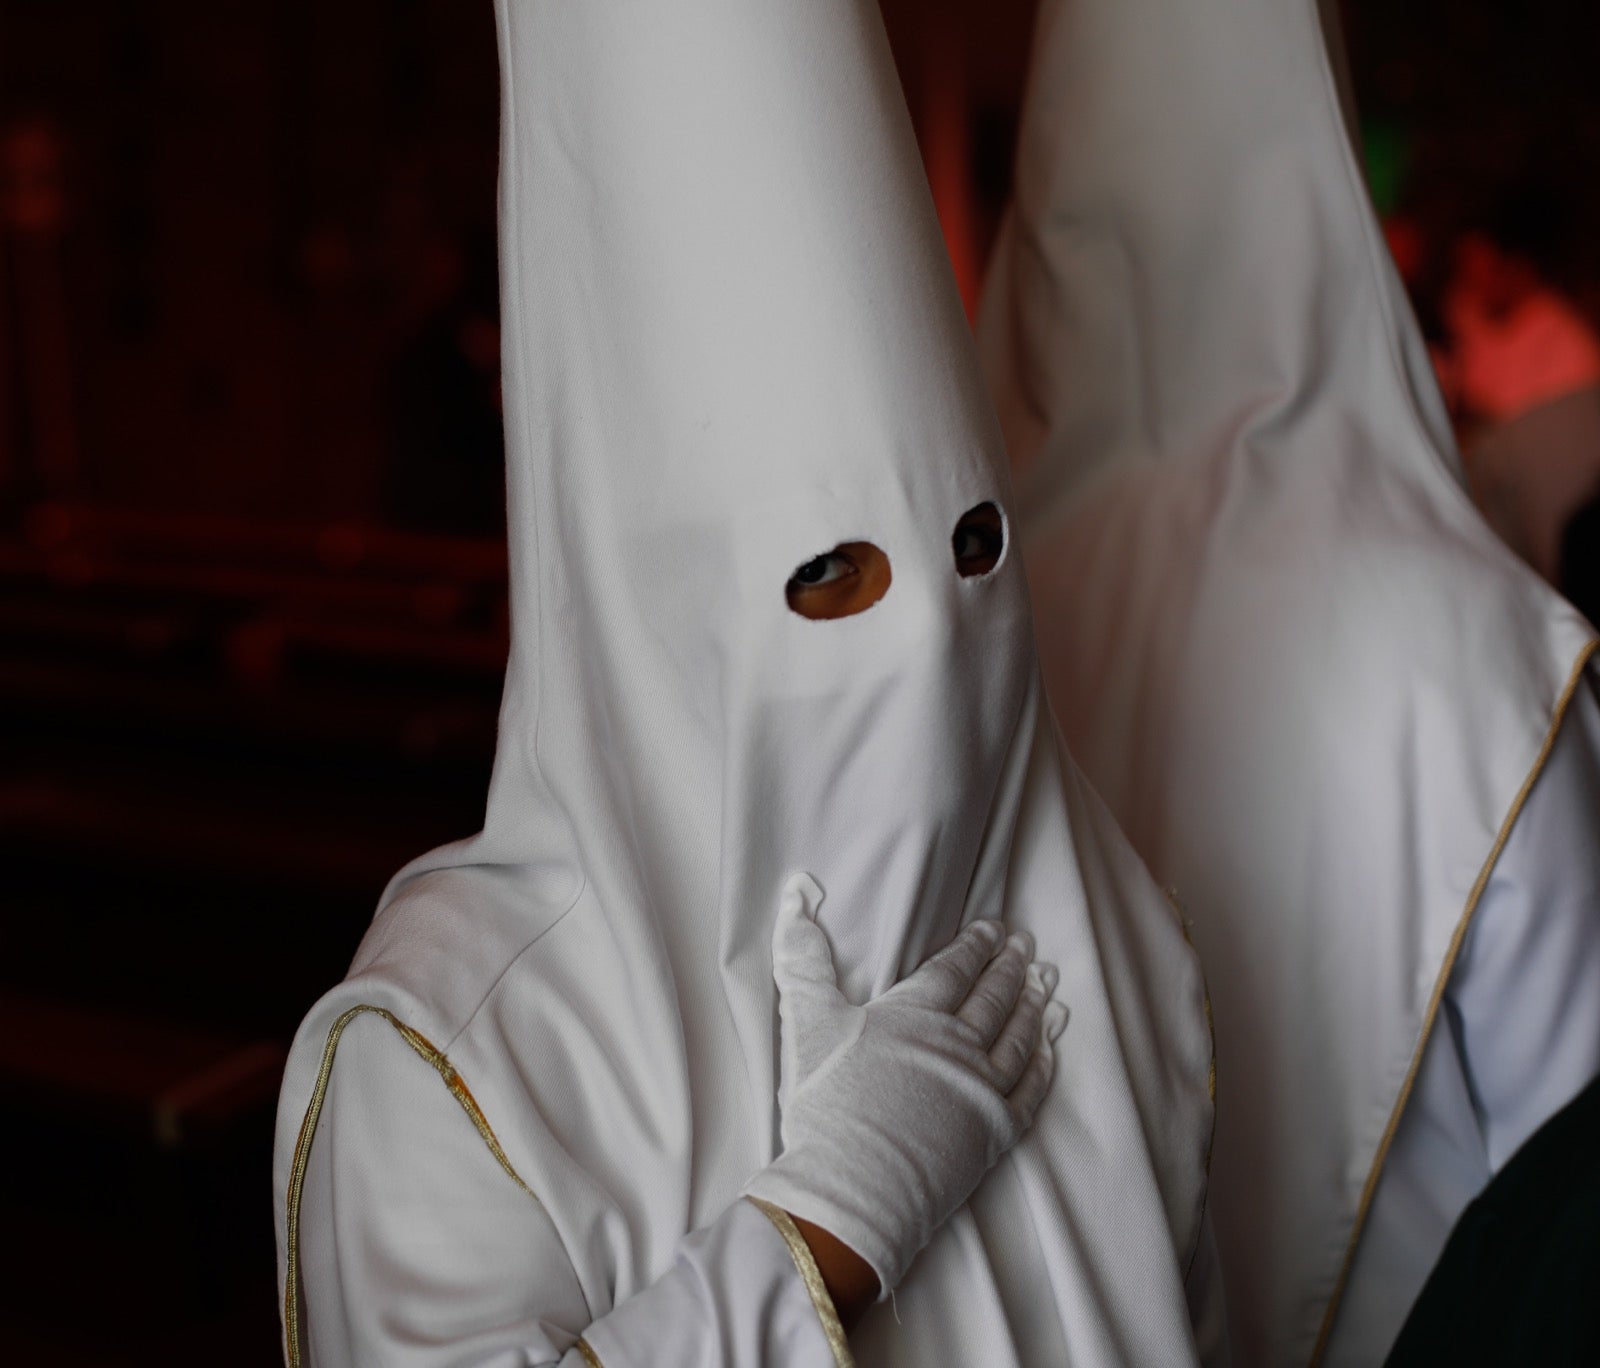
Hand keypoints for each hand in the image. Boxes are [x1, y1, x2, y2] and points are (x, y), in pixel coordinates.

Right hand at [745, 873, 1065, 1299]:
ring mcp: (980, 1088)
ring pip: (1017, 1038)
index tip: (993, 928)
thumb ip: (803, 962)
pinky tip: (1048, 1052)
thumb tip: (793, 900)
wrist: (852, 1188)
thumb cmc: (826, 1105)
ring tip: (1044, 986)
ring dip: (1032, 1009)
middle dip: (1010, 967)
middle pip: (992, 998)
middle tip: (1026, 946)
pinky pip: (1029, 1092)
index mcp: (915, 1015)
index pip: (953, 969)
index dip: (974, 945)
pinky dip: (1042, 1067)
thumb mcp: (807, 1023)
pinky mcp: (994, 1133)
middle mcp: (956, 1044)